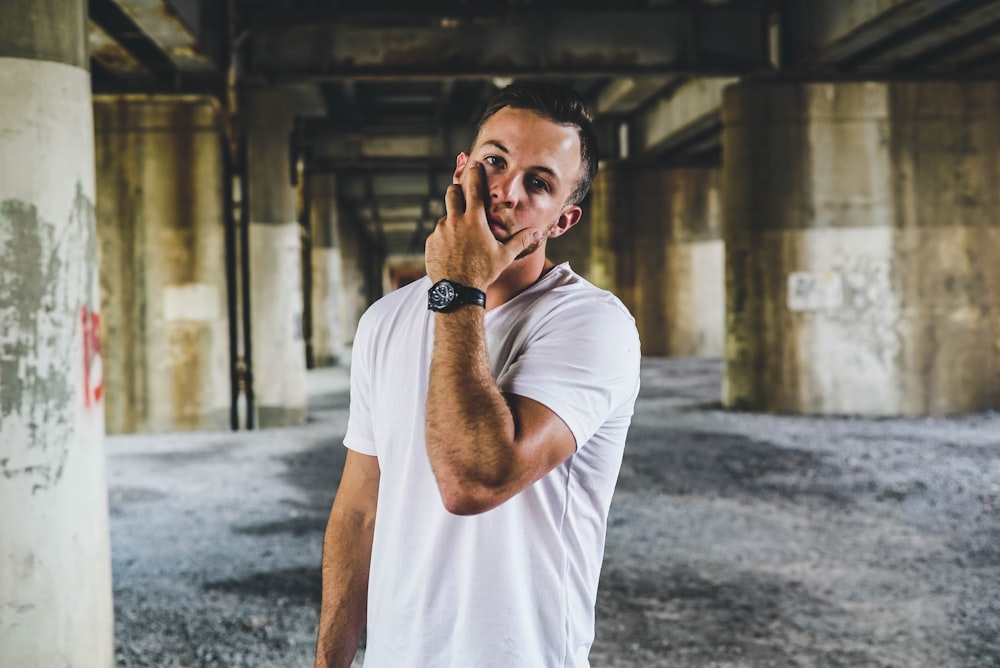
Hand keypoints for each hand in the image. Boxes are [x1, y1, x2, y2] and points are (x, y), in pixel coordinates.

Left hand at [425, 160, 538, 288]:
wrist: (458, 291)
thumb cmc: (483, 272)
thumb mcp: (504, 256)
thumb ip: (520, 241)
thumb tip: (537, 232)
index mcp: (474, 220)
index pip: (474, 188)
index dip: (475, 173)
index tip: (474, 164)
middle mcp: (455, 221)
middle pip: (452, 193)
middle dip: (457, 190)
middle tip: (462, 195)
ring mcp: (440, 231)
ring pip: (445, 217)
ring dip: (452, 221)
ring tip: (461, 239)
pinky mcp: (430, 243)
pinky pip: (438, 235)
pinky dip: (444, 239)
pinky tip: (452, 253)